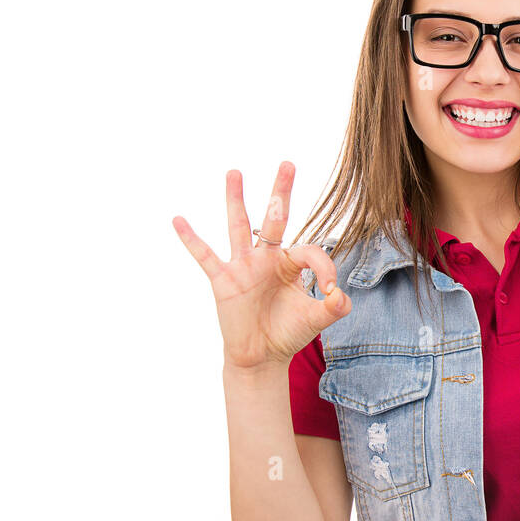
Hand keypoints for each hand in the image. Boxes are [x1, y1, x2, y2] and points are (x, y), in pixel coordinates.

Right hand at [172, 161, 351, 371]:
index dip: (324, 267)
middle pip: (275, 218)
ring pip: (239, 226)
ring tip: (235, 172)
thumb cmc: (287, 333)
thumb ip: (334, 308)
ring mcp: (243, 266)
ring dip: (237, 200)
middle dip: (281, 192)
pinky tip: (178, 220)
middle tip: (288, 163)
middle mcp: (267, 258)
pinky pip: (205, 256)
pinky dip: (191, 239)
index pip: (309, 250)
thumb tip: (341, 295)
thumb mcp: (316, 320)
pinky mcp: (223, 280)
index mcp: (291, 264)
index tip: (331, 289)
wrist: (261, 356)